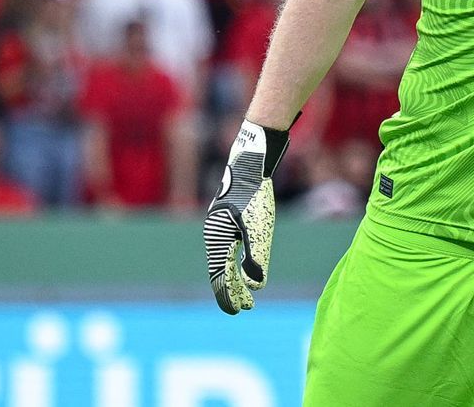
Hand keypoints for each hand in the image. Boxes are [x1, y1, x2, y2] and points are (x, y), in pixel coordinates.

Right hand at [204, 120, 291, 314]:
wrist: (251, 163)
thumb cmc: (255, 194)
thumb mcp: (259, 226)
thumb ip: (257, 256)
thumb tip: (255, 285)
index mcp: (217, 239)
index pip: (221, 276)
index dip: (230, 295)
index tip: (240, 310)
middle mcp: (214, 235)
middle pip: (221, 271)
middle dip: (233, 291)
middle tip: (247, 307)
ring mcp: (219, 227)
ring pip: (224, 260)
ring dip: (234, 279)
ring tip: (248, 293)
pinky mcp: (227, 220)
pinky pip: (228, 249)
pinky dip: (235, 263)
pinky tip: (244, 266)